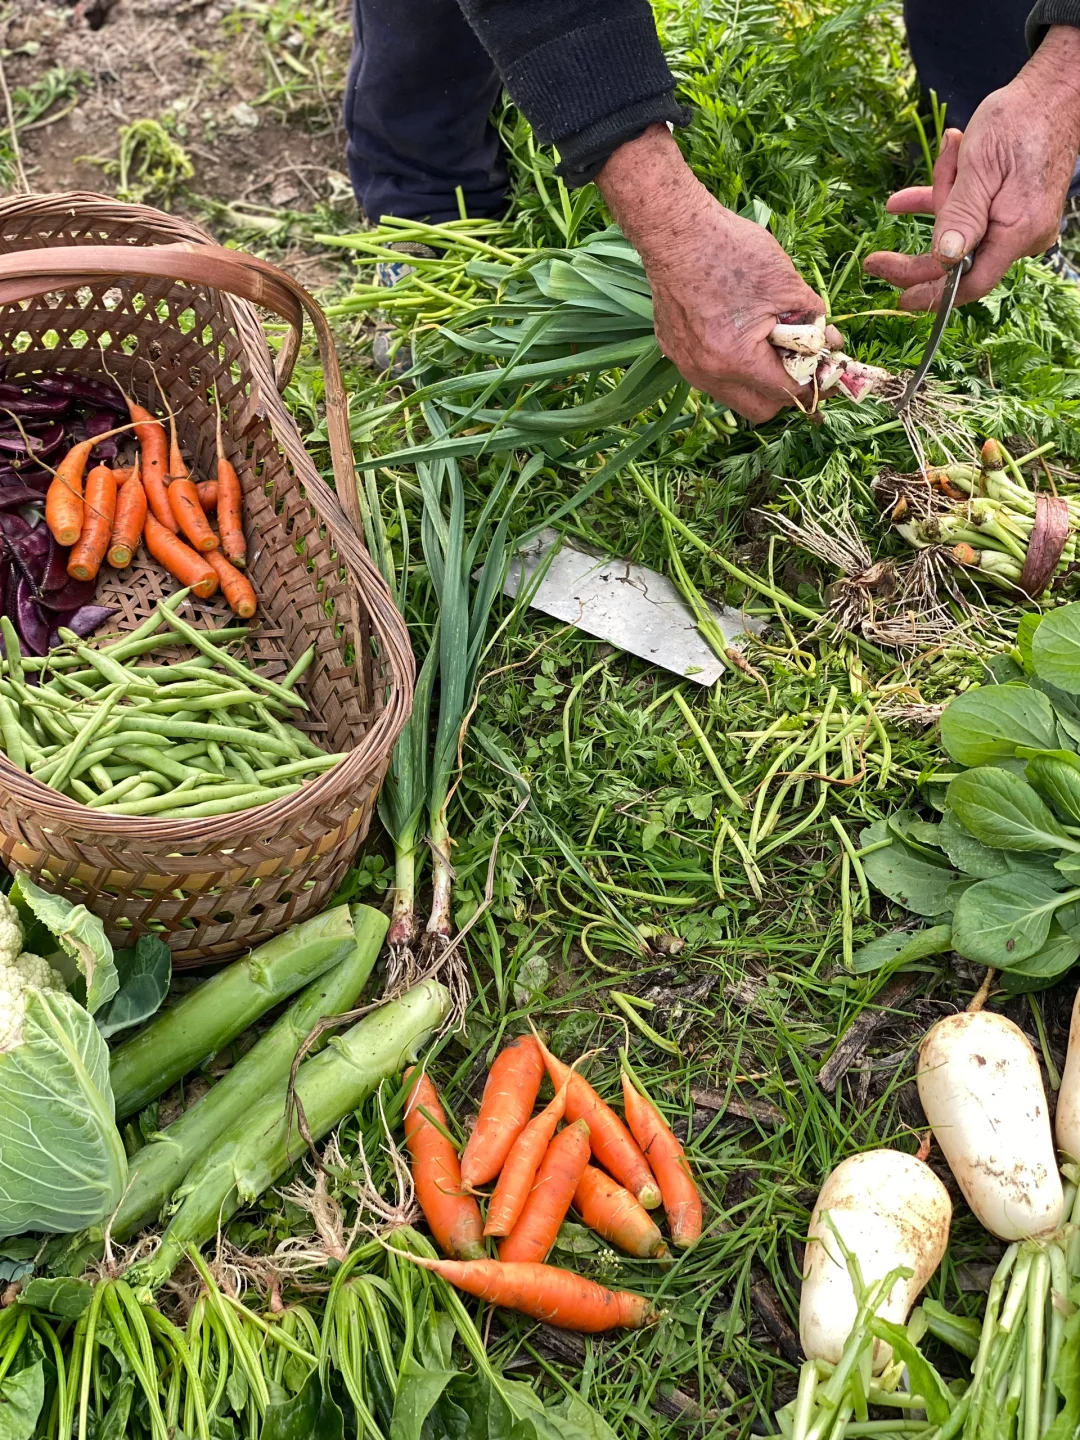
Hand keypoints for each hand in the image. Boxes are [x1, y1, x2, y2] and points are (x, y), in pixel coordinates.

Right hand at [596, 126, 836, 421]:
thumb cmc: (730, 250)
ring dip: (759, 379)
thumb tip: (829, 344)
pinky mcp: (674, 351)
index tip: (831, 374)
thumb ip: (812, 320)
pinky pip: (711, 374)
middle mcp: (707, 374)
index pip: (788, 393)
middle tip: (805, 364)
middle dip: (787, 391)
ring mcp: (686, 365)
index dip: (817, 385)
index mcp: (737, 360)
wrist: (674, 230)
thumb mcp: (786, 282)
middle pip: (761, 409)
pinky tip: (741, 331)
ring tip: (774, 345)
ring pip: (734, 394)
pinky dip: (734, 364)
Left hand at [864, 25, 1079, 310]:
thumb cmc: (1019, 120)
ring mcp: (1021, 223)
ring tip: (953, 150)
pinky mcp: (1015, 209)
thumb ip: (961, 216)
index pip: (971, 282)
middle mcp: (1024, 235)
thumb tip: (945, 260)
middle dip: (924, 247)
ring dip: (945, 196)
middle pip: (960, 259)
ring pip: (963, 230)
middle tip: (875, 261)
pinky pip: (974, 215)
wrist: (1053, 90)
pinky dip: (949, 199)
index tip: (898, 301)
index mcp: (1018, 231)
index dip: (933, 295)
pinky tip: (909, 198)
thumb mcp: (980, 168)